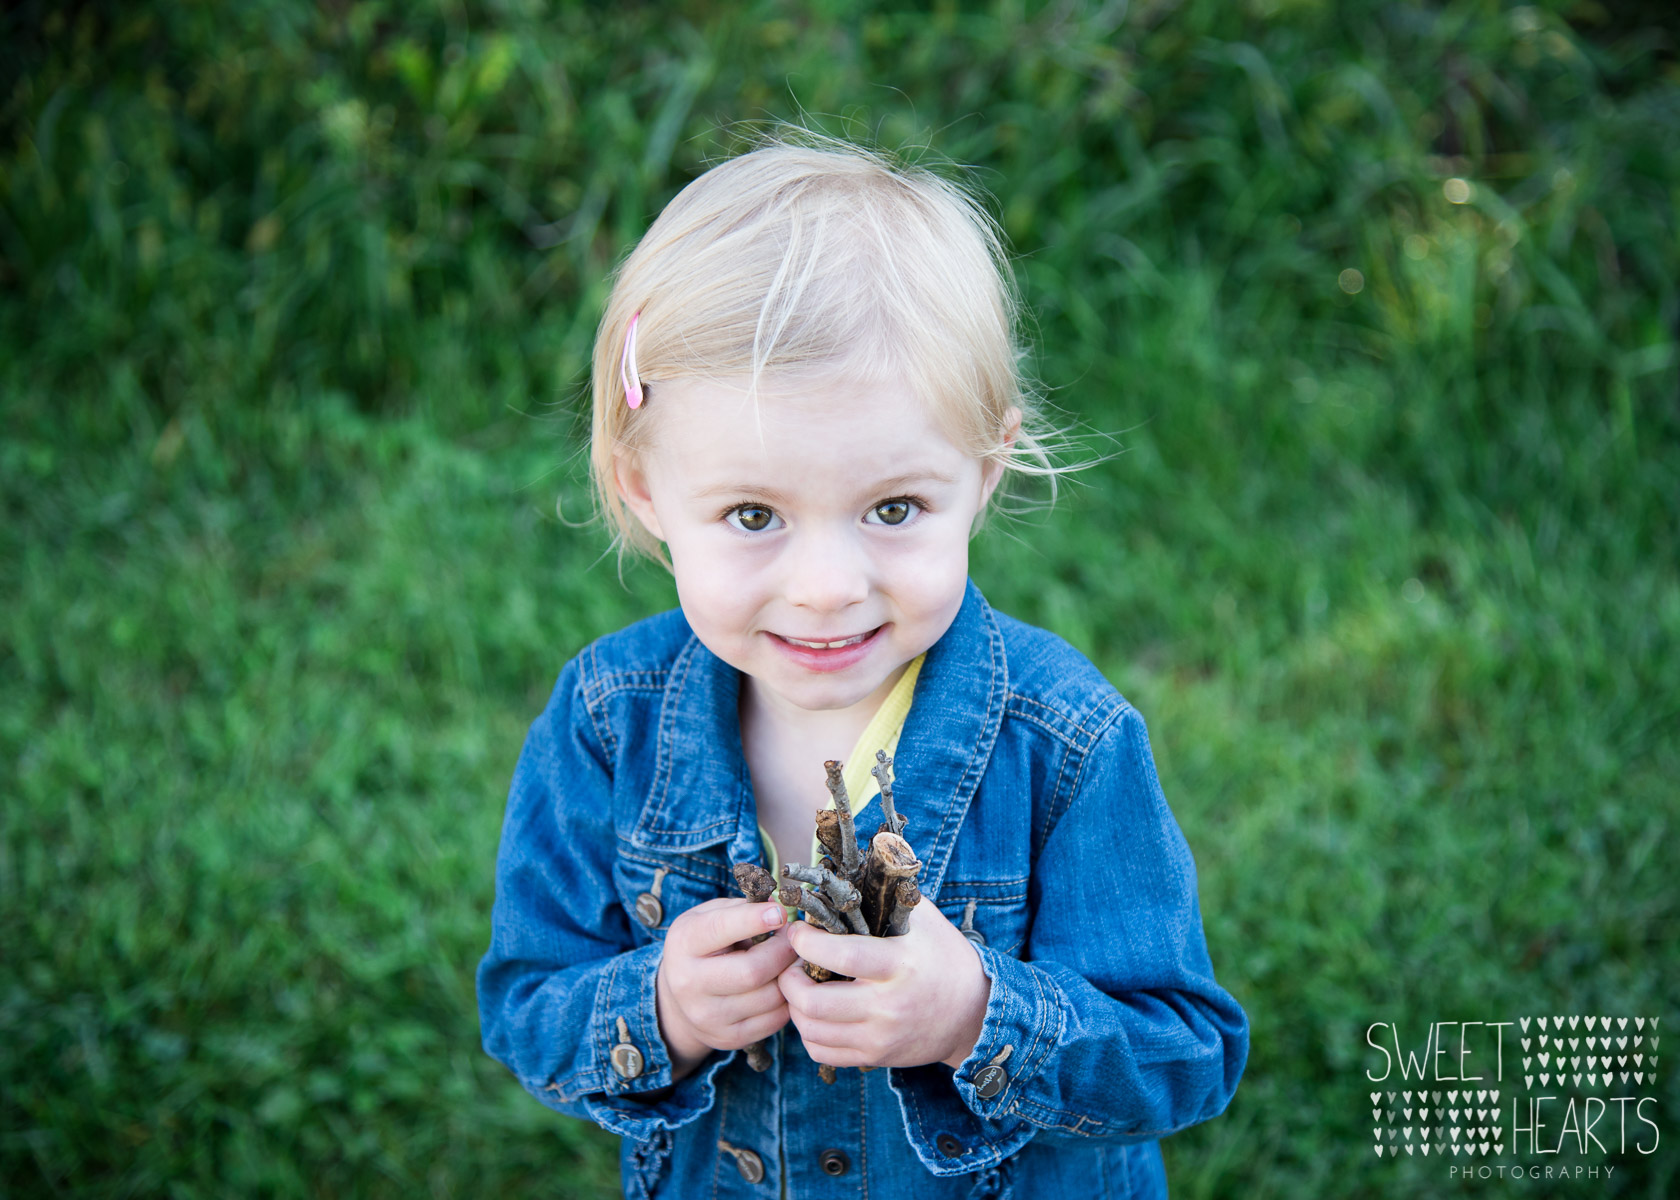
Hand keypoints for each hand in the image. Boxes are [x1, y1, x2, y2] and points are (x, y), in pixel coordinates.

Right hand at [656, 898, 797, 1081]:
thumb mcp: (709, 917)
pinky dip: (787, 1001)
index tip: (781, 912)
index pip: (721, 929)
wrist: (677, 1001)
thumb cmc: (703, 948)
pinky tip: (782, 986)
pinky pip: (775, 1020)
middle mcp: (690, 983)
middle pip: (752, 971)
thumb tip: (778, 907)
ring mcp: (707, 1016)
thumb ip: (741, 909)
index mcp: (685, 943)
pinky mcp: (728, 1038)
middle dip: (783, 952)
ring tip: (790, 961)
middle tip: (794, 940)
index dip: (754, 920)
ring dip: (789, 976)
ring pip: (769, 997)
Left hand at [778, 900, 990, 1070]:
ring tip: (799, 986)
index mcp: (899, 964)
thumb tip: (841, 873)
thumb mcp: (922, 919)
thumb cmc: (942, 954)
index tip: (797, 931)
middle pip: (815, 1003)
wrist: (973, 1011)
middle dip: (789, 979)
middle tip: (791, 963)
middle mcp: (888, 1005)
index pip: (840, 955)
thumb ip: (884, 896)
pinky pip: (822, 1052)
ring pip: (812, 1031)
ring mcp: (881, 1037)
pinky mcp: (876, 1056)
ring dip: (794, 1006)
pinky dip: (808, 1032)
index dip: (806, 942)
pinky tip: (815, 1013)